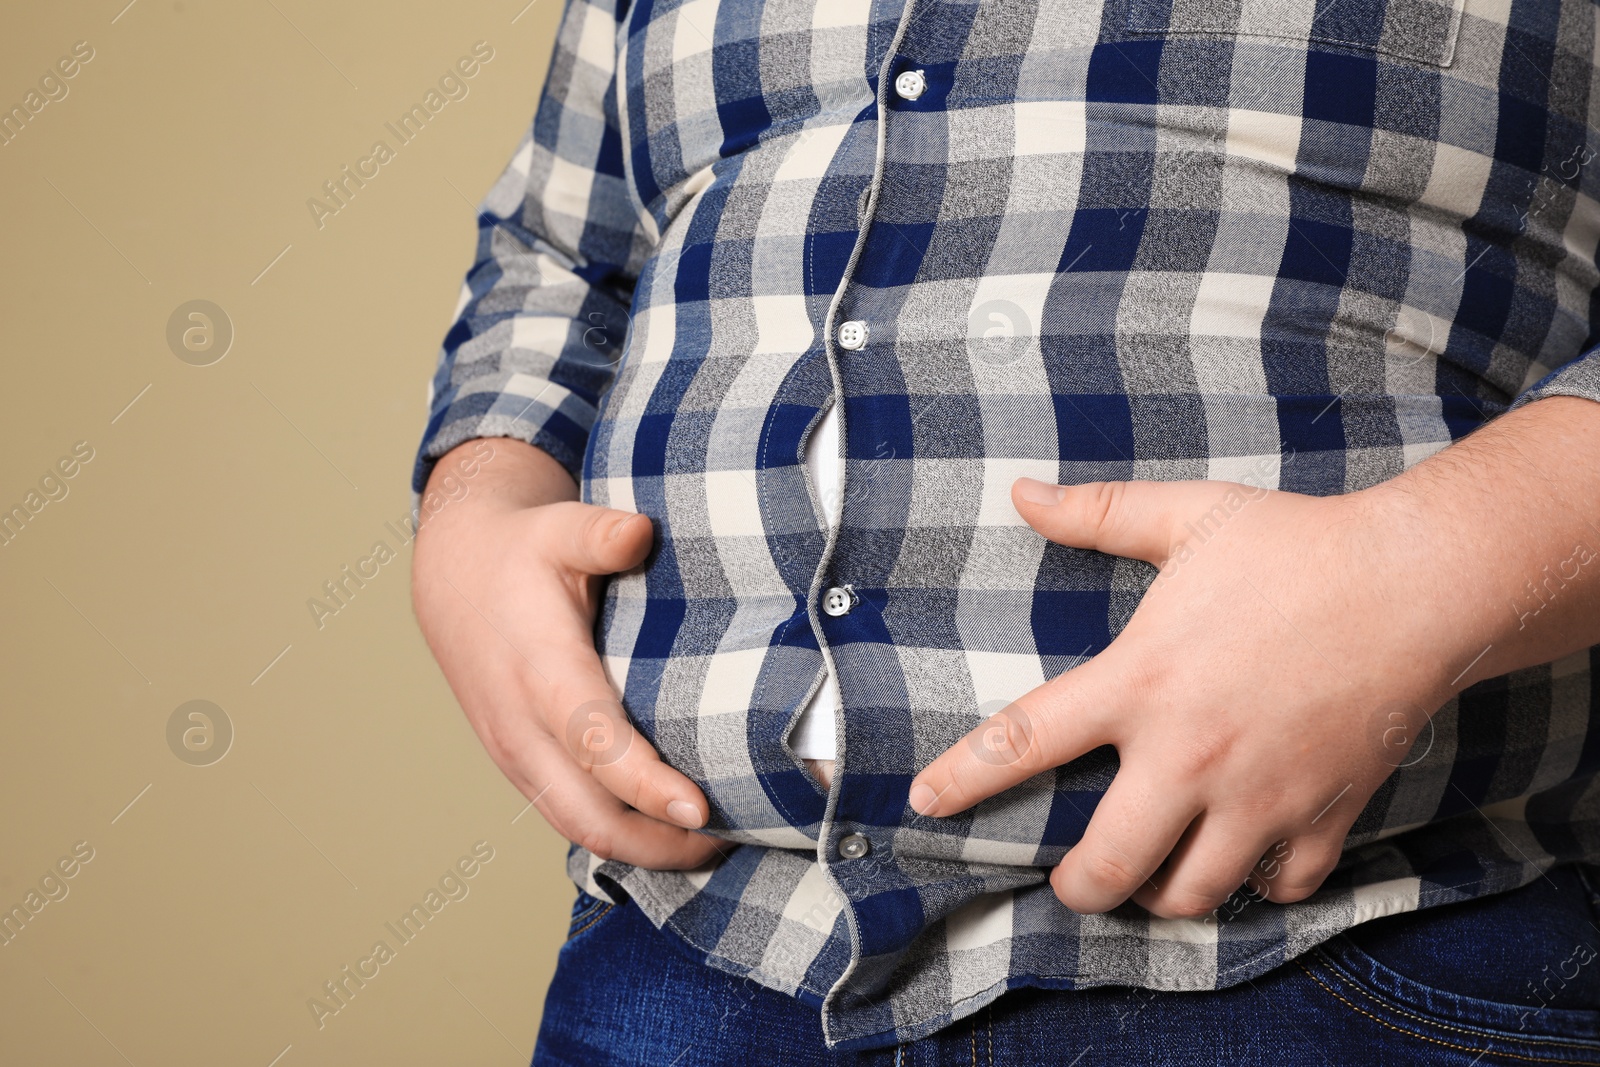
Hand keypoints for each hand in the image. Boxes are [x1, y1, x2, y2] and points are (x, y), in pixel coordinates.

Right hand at [412, 439, 722, 869]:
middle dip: (660, 844)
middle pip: (591, 817)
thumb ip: (599, 534)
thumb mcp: (558, 527)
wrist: (453, 576)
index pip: (596, 746)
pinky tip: (666, 833)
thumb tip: (639, 532)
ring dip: (644, 850)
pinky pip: (570, 818)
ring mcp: (517, 755)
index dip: (648, 786)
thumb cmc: (520, 551)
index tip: (702, 809)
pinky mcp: (521, 765)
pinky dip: (619, 836)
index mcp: (541, 673)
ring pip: (580, 830)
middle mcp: (523, 728)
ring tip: (711, 847)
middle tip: (731, 840)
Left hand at [908, 474, 1459, 918]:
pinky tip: (1246, 861)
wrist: (1417, 583)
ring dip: (1161, 895)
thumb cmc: (1295, 547)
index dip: (963, 780)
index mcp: (1141, 682)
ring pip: (1191, 895)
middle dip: (1075, 890)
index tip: (925, 804)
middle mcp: (1189, 755)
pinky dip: (1258, 887)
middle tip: (1069, 881)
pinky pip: (1280, 888)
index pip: (1024, 742)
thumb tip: (1021, 493)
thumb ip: (1097, 513)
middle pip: (1108, 865)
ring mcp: (1258, 796)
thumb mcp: (1188, 516)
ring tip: (1151, 875)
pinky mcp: (1322, 815)